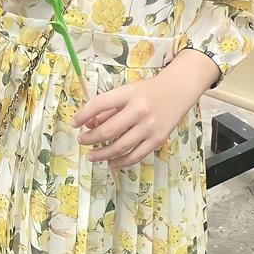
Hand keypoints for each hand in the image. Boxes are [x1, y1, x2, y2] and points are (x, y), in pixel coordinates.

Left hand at [71, 72, 194, 168]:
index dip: (84, 114)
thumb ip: (110, 108)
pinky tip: (111, 162)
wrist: (179, 90)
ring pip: (120, 147)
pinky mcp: (158, 140)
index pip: (100, 104)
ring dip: (102, 154)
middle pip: (109, 130)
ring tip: (91, 156)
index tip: (73, 123)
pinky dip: (121, 162)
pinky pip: (136, 156)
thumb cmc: (149, 90)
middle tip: (82, 140)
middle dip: (91, 138)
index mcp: (129, 94)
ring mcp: (150, 127)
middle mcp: (139, 110)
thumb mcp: (128, 91)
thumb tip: (89, 124)